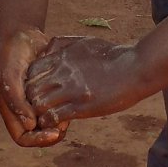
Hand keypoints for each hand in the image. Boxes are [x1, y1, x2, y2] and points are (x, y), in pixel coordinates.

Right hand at [0, 27, 67, 147]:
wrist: (22, 33)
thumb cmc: (11, 54)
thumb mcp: (9, 76)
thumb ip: (17, 101)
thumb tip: (30, 125)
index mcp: (10, 110)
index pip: (22, 137)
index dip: (37, 140)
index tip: (53, 133)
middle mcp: (23, 109)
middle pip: (38, 133)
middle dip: (51, 133)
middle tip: (66, 127)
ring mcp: (36, 101)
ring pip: (50, 121)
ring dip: (60, 121)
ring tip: (71, 114)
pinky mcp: (49, 90)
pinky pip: (58, 105)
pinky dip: (65, 106)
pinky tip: (74, 100)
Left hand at [24, 36, 149, 125]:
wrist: (136, 68)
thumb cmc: (114, 55)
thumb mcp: (86, 42)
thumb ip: (65, 44)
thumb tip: (49, 47)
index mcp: (63, 57)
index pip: (32, 70)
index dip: (31, 82)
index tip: (39, 90)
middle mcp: (63, 73)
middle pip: (31, 88)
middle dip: (31, 99)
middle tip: (39, 107)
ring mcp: (72, 90)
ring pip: (38, 104)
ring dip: (40, 113)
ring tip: (47, 117)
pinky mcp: (82, 106)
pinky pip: (54, 117)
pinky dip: (51, 123)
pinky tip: (58, 124)